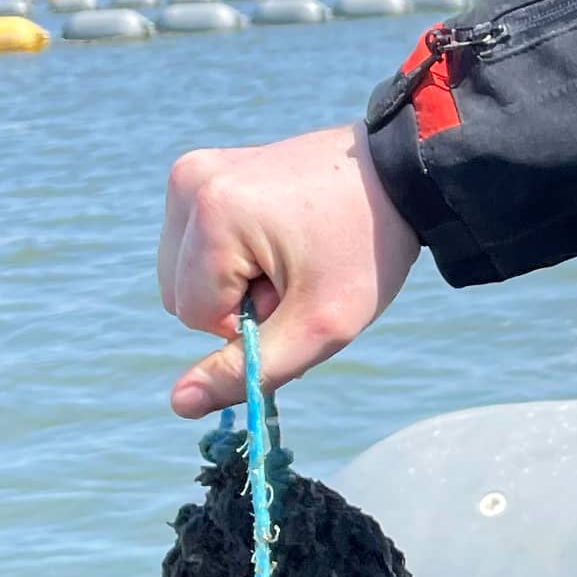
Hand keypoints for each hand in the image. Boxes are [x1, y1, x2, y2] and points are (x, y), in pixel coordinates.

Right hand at [159, 123, 421, 417]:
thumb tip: (178, 405)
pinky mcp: (201, 172)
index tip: (300, 291)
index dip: (254, 323)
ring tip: (290, 256)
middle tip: (299, 275)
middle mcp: (190, 183)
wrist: (397, 176)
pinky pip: (193, 247)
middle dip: (239, 303)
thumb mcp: (319, 325)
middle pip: (181, 295)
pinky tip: (277, 239)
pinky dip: (231, 259)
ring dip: (234, 284)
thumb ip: (249, 370)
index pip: (196, 317)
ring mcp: (192, 172)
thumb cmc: (367, 249)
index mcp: (212, 213)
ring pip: (183, 275)